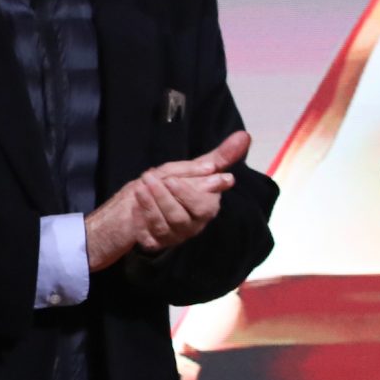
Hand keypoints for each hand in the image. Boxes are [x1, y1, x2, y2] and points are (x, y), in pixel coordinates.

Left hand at [86, 129, 249, 268]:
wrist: (140, 200)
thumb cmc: (173, 184)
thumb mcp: (194, 168)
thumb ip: (220, 156)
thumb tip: (245, 136)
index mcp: (204, 208)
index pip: (203, 207)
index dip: (188, 194)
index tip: (172, 180)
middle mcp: (191, 226)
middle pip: (181, 218)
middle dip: (163, 197)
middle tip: (149, 177)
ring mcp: (172, 236)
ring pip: (163, 227)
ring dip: (150, 206)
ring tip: (140, 187)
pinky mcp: (154, 243)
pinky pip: (147, 237)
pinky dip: (139, 222)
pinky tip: (134, 207)